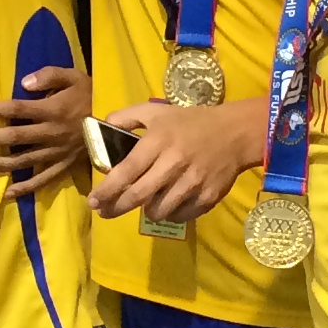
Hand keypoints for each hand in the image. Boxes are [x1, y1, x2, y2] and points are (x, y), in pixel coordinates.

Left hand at [0, 64, 88, 193]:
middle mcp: (52, 133)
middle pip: (15, 136)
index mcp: (52, 110)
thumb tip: (25, 83)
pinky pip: (43, 179)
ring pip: (23, 161)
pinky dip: (26, 188)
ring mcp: (57, 153)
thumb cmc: (91, 96)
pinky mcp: (64, 167)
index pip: (17, 109)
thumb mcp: (75, 76)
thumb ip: (50, 76)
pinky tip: (8, 193)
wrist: (118, 124)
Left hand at [87, 97, 265, 222]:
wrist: (235, 133)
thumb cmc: (191, 122)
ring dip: (146, 211)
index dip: (107, 190)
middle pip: (139, 195)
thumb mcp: (158, 112)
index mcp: (159, 141)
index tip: (93, 202)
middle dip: (117, 208)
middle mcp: (174, 163)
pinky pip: (181, 215)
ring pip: (159, 210)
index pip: (126, 171)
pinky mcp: (208, 197)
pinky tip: (168, 204)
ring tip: (144, 203)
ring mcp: (192, 183)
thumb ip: (128, 117)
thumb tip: (103, 125)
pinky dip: (170, 213)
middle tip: (106, 213)